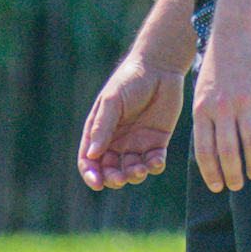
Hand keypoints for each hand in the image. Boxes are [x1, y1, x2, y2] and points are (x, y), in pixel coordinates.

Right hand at [78, 57, 184, 190]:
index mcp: (100, 131)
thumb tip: (92, 155)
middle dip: (113, 178)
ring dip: (134, 175)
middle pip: (110, 170)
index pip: (89, 159)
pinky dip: (154, 167)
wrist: (160, 68)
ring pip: (132, 170)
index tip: (97, 183)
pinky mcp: (157, 141)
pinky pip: (154, 162)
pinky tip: (155, 162)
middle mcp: (117, 140)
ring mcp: (137, 142)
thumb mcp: (112, 101)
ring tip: (140, 169)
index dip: (90, 174)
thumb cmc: (130, 80)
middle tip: (121, 178)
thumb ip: (102, 127)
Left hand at [192, 25, 250, 193]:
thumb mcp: (203, 91)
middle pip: (228, 152)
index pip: (205, 151)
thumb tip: (210, 152)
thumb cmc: (219, 65)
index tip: (218, 187)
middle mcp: (222, 107)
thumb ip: (206, 119)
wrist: (237, 30)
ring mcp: (245, 100)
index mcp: (202, 109)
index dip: (212, 173)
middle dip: (233, 174)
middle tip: (239, 185)